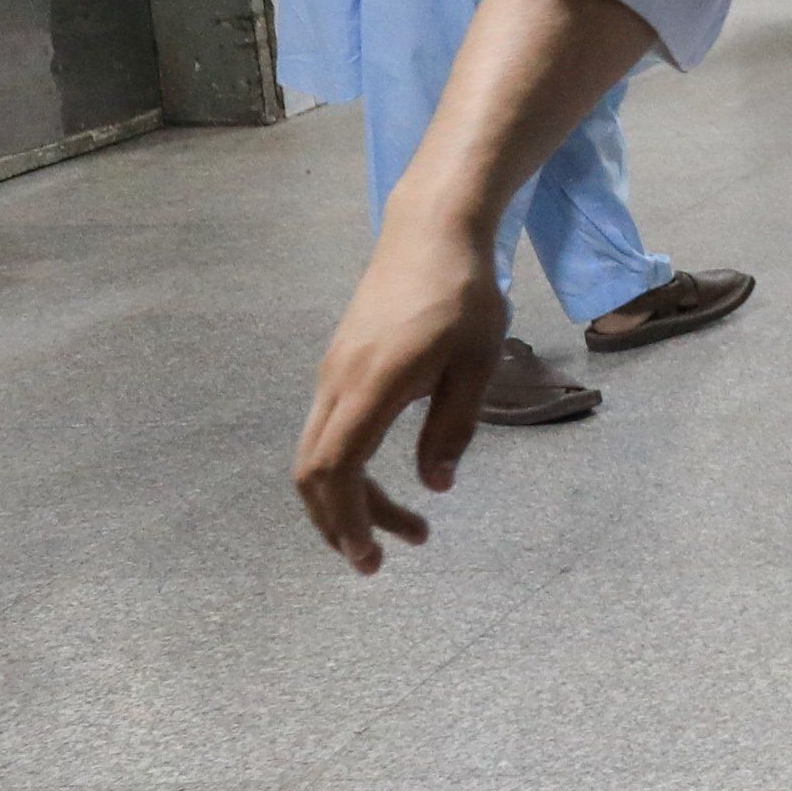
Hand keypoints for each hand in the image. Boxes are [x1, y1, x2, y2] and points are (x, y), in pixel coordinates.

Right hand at [292, 214, 508, 568]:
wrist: (431, 231)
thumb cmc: (464, 294)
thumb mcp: (477, 363)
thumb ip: (453, 427)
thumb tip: (434, 486)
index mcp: (370, 386)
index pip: (336, 470)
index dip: (347, 519)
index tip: (371, 557)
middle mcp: (337, 383)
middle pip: (314, 471)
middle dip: (341, 522)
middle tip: (382, 559)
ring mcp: (333, 373)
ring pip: (319, 454)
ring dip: (350, 498)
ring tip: (407, 527)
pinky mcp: (340, 365)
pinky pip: (330, 432)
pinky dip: (348, 469)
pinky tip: (386, 481)